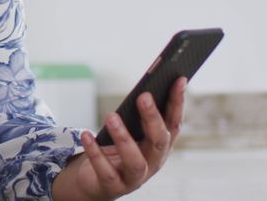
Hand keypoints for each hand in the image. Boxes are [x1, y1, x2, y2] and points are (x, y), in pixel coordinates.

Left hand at [54, 78, 185, 200]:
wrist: (94, 182)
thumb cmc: (114, 151)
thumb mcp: (127, 132)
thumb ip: (135, 116)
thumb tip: (143, 89)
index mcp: (159, 147)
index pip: (173, 124)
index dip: (178, 103)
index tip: (179, 79)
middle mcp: (152, 163)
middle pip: (159, 142)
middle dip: (152, 118)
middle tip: (144, 97)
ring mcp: (134, 178)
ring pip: (135, 161)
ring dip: (124, 138)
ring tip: (111, 116)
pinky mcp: (112, 186)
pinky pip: (105, 171)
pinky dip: (96, 152)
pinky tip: (87, 135)